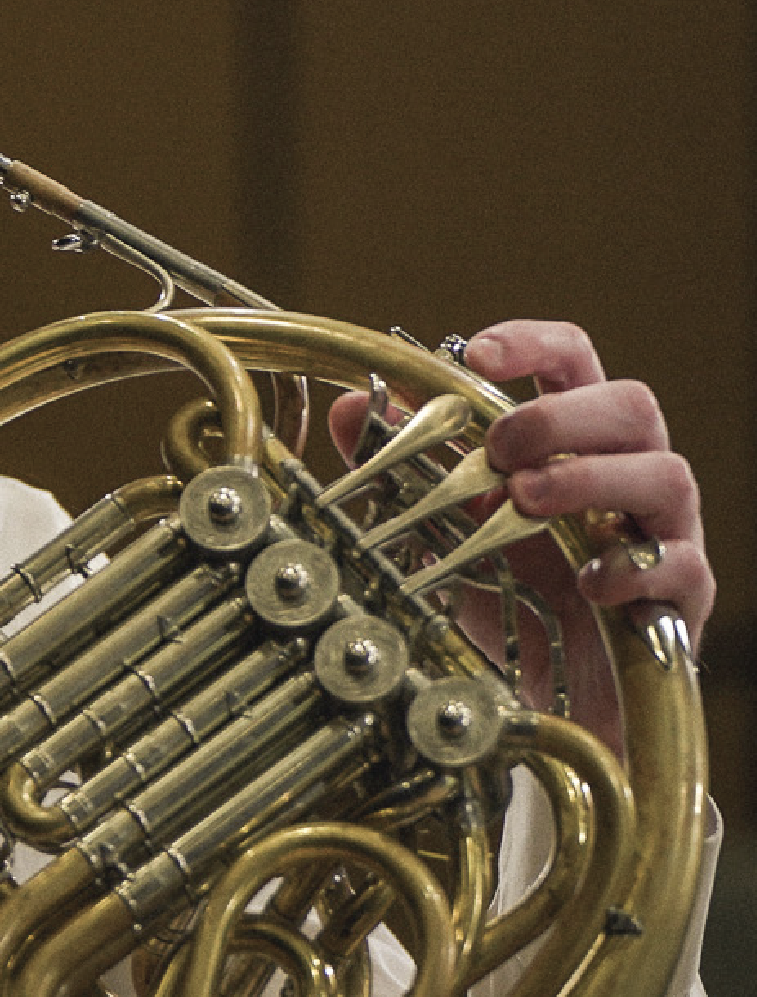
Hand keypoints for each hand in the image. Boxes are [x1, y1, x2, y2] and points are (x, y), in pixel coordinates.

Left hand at [330, 318, 713, 752]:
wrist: (549, 690)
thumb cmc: (508, 589)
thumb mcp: (442, 523)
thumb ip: (400, 464)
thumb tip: (348, 409)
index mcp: (574, 437)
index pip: (573, 359)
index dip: (532, 343)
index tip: (476, 354)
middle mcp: (627, 471)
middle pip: (630, 404)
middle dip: (559, 416)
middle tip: (498, 447)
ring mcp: (665, 530)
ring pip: (666, 473)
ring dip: (589, 479)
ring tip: (526, 499)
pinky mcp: (684, 597)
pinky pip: (684, 565)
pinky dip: (634, 567)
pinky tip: (587, 583)